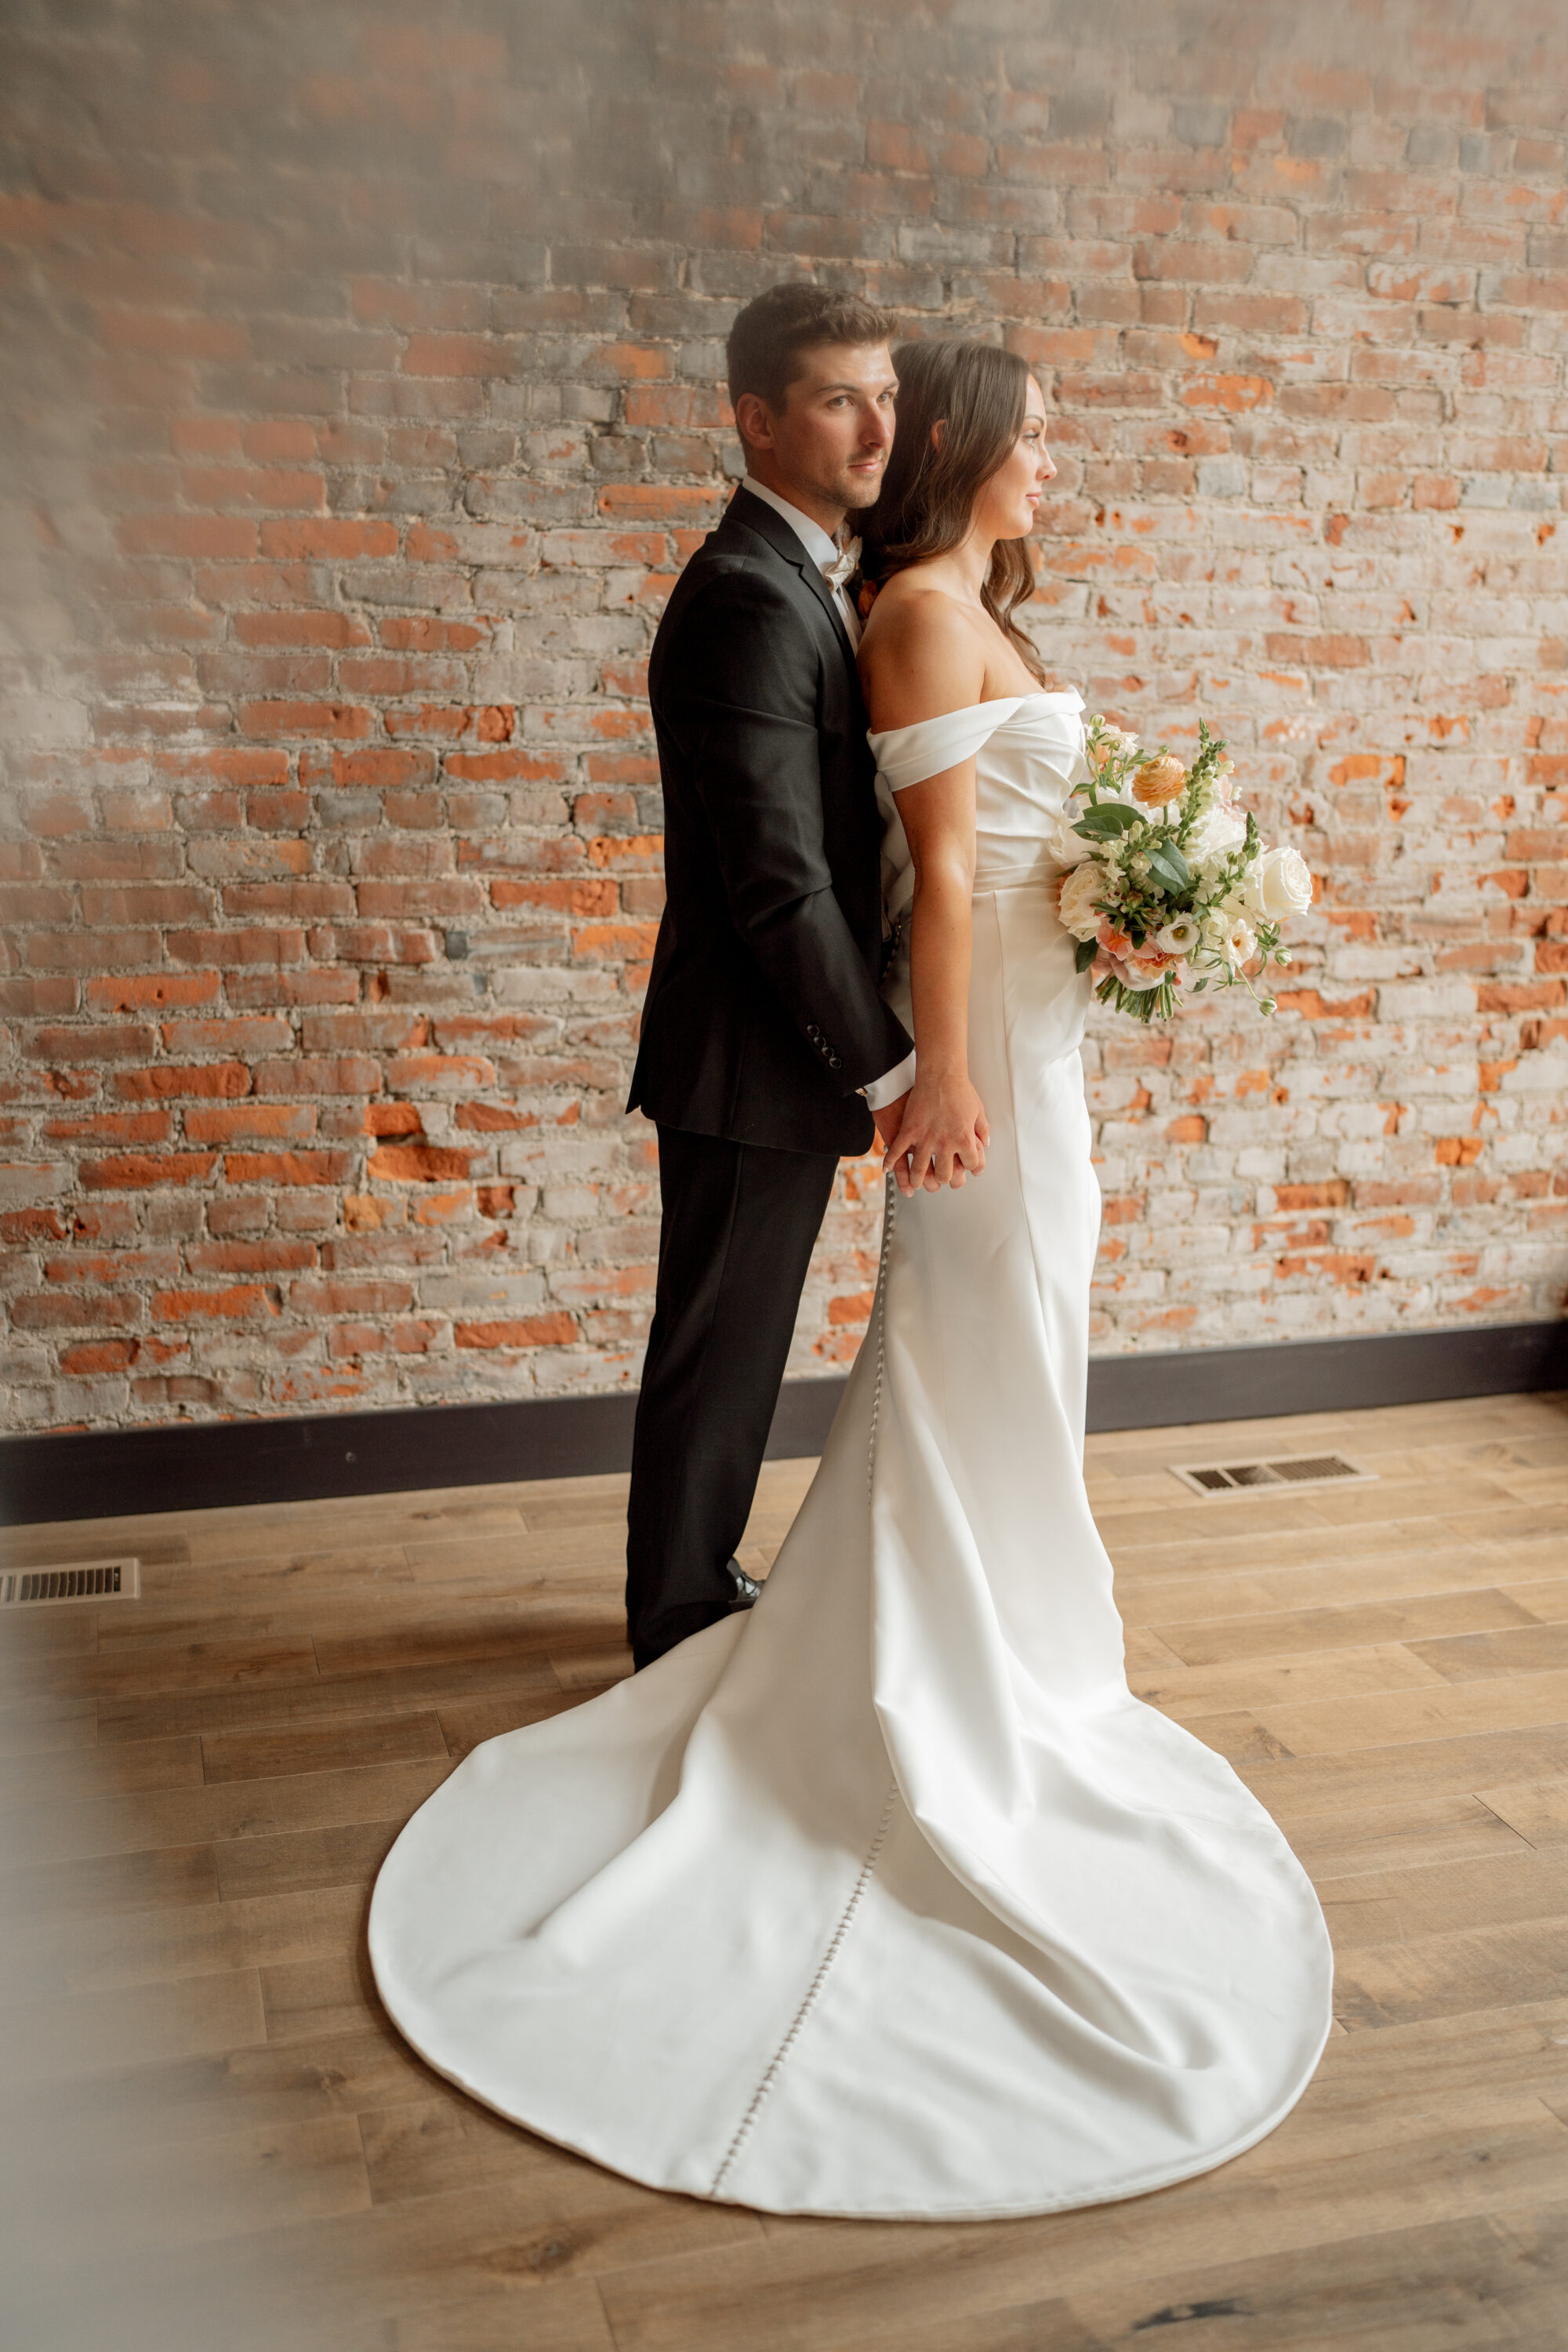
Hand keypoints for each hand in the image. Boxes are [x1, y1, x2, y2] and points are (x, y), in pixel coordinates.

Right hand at [879, 1072, 987, 1196]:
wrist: (941, 1073)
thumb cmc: (960, 1089)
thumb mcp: (979, 1111)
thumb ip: (982, 1130)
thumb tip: (984, 1143)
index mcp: (964, 1140)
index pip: (971, 1166)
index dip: (972, 1168)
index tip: (968, 1169)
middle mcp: (945, 1143)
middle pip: (944, 1175)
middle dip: (943, 1179)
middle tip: (940, 1179)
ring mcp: (925, 1139)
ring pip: (919, 1171)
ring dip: (917, 1180)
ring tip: (916, 1182)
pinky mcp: (909, 1130)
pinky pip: (897, 1151)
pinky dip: (890, 1162)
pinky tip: (887, 1168)